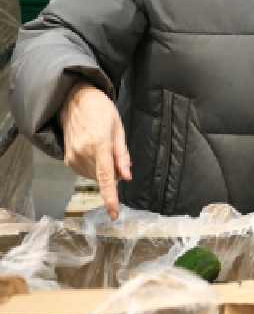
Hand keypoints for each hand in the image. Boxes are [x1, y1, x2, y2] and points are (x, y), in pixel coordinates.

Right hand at [60, 82, 130, 219]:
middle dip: (113, 174)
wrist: (74, 100)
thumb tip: (126, 177)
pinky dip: (93, 168)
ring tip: (103, 149)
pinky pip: (84, 172)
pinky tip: (94, 152)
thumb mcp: (118, 128)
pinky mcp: (67, 158)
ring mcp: (72, 157)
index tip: (114, 213)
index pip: (106, 177)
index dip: (111, 197)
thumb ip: (122, 155)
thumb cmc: (101, 110)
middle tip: (116, 156)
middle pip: (102, 178)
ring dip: (102, 171)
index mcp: (99, 145)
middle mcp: (83, 153)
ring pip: (93, 177)